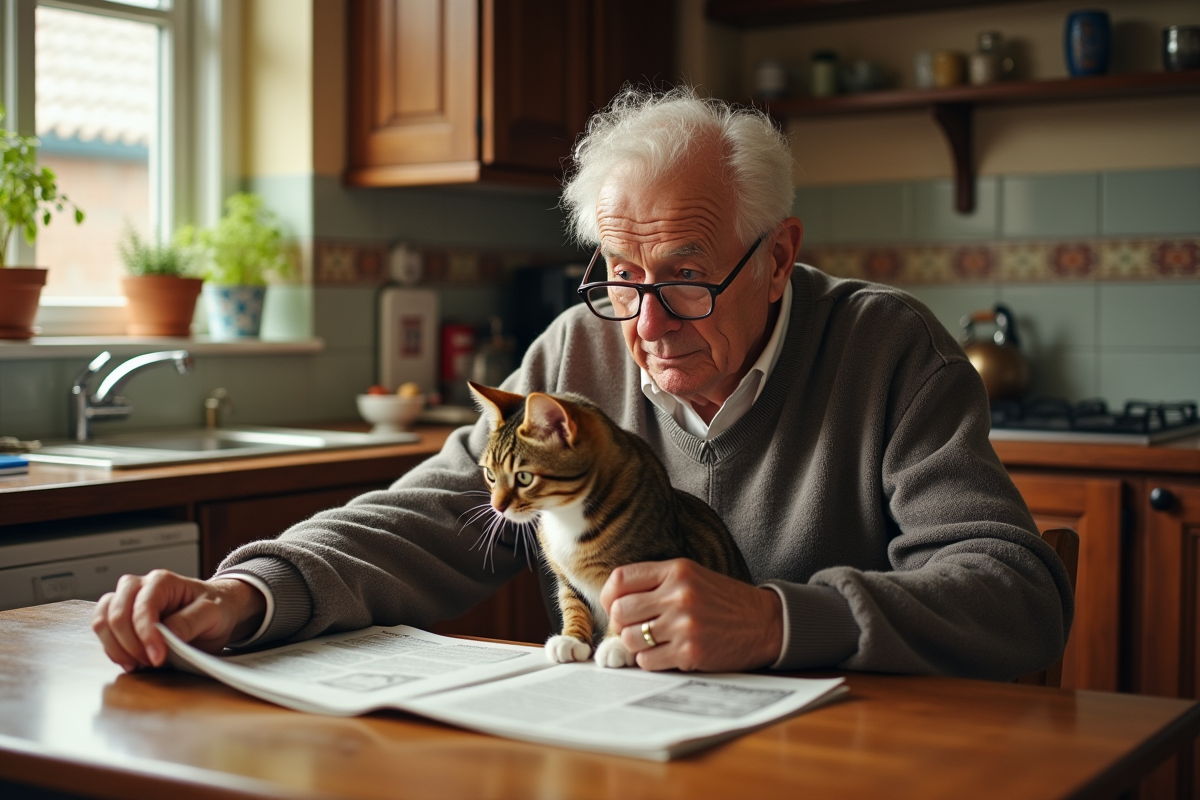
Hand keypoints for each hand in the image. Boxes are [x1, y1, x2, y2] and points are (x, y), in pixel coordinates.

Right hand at [91, 570, 265, 671]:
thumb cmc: (215, 607)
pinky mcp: (121, 618)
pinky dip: (113, 649)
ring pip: (102, 622)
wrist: (217, 610)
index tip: (158, 658)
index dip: (146, 636)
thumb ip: (189, 622)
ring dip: (117, 648)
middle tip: (151, 662)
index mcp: (162, 581)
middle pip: (115, 615)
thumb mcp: (212, 613)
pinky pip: (103, 633)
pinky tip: (131, 661)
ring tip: (139, 663)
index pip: (142, 608)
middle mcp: (138, 587)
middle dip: (130, 644)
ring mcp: (126, 601)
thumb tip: (166, 636)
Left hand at [600, 559, 782, 671]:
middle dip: (621, 623)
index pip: (621, 580)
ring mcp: (684, 625)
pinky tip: (666, 654)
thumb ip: (656, 583)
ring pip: (630, 638)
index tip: (615, 606)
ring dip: (636, 644)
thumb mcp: (693, 577)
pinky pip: (647, 661)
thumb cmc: (725, 601)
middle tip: (634, 628)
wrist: (766, 623)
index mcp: (677, 570)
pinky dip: (650, 660)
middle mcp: (679, 595)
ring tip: (652, 642)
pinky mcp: (690, 653)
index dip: (609, 596)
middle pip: (620, 611)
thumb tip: (614, 603)